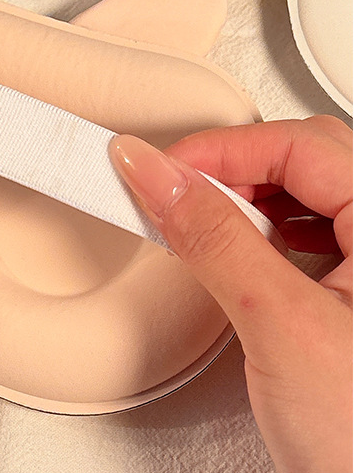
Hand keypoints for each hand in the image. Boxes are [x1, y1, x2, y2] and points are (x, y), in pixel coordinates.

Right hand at [110, 116, 351, 472]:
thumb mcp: (282, 328)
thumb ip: (214, 239)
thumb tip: (158, 174)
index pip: (300, 144)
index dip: (221, 150)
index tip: (157, 169)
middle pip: (308, 159)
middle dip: (236, 168)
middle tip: (178, 190)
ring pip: (312, 195)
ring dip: (251, 201)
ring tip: (207, 226)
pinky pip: (316, 238)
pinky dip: (268, 237)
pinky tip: (245, 259)